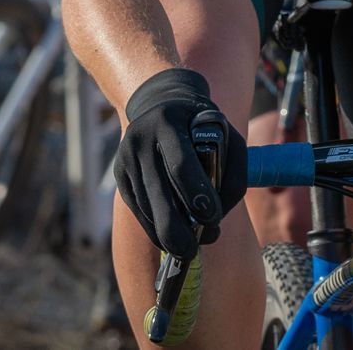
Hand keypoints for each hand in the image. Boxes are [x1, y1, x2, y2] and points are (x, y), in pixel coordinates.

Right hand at [113, 68, 247, 256]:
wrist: (160, 102)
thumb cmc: (200, 124)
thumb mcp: (225, 133)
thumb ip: (233, 171)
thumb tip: (219, 216)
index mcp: (169, 122)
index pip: (181, 164)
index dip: (197, 194)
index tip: (213, 218)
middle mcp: (141, 138)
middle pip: (157, 193)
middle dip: (176, 228)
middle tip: (194, 250)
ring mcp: (126, 157)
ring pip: (145, 207)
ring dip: (167, 233)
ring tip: (189, 246)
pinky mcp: (119, 174)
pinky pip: (137, 209)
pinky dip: (154, 228)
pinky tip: (170, 238)